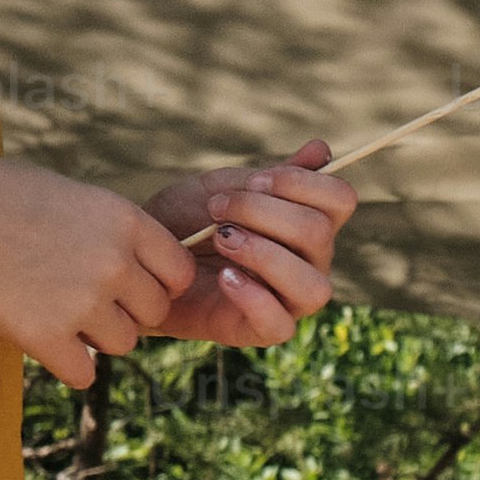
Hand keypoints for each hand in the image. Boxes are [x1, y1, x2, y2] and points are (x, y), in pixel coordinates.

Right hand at [0, 155, 194, 385]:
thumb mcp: (66, 195)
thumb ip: (111, 234)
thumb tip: (145, 276)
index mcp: (124, 219)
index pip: (177, 273)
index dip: (151, 282)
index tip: (120, 282)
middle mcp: (113, 260)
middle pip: (154, 313)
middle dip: (122, 311)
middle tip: (74, 297)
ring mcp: (81, 299)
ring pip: (123, 344)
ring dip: (92, 336)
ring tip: (47, 307)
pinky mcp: (44, 334)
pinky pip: (84, 373)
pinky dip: (63, 363)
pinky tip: (34, 337)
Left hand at [144, 145, 356, 348]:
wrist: (139, 259)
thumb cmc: (185, 223)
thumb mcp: (222, 188)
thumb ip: (272, 176)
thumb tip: (321, 149)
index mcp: (308, 223)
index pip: (340, 200)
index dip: (302, 184)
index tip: (254, 181)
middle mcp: (310, 262)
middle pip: (319, 233)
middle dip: (261, 212)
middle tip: (216, 208)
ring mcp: (290, 299)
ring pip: (313, 285)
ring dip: (264, 254)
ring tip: (221, 239)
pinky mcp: (263, 330)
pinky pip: (280, 323)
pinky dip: (252, 295)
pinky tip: (223, 277)